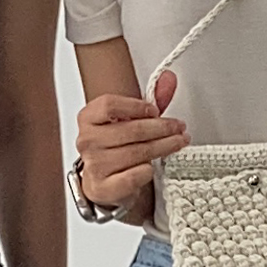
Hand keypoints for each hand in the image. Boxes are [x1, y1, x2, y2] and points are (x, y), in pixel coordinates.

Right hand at [75, 70, 187, 210]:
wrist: (105, 181)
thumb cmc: (117, 146)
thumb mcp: (131, 120)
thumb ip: (151, 100)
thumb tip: (168, 79)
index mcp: (88, 118)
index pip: (110, 105)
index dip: (136, 106)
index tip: (155, 110)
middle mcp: (87, 141)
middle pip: (130, 130)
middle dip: (161, 128)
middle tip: (179, 127)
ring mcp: (93, 165)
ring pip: (136, 152)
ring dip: (163, 147)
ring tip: (177, 143)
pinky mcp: (103, 187)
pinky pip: (132, 176)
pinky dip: (146, 170)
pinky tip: (153, 166)